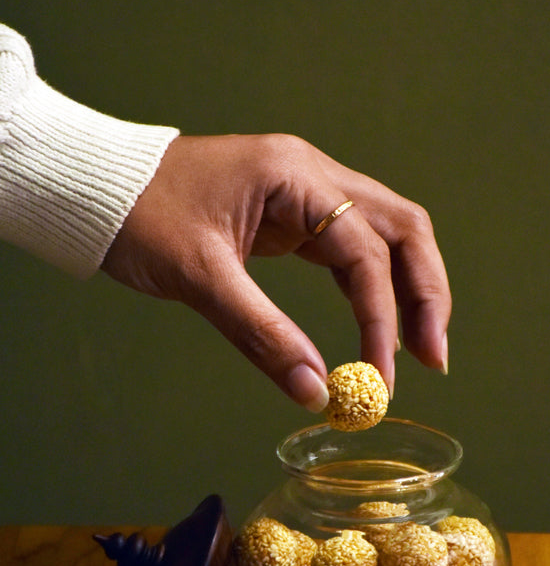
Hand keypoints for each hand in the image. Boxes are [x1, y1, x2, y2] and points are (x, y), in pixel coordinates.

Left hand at [102, 134, 450, 409]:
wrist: (98, 186)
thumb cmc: (138, 215)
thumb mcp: (199, 276)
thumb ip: (261, 333)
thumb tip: (315, 391)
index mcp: (294, 176)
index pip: (364, 250)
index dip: (382, 317)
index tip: (379, 378)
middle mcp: (313, 175)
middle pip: (401, 227)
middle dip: (425, 293)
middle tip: (434, 357)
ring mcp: (306, 190)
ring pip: (384, 234)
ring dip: (408, 290)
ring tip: (419, 351)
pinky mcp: (293, 212)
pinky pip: (350, 246)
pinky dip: (370, 286)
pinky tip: (377, 325)